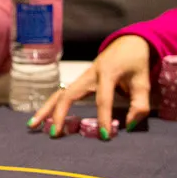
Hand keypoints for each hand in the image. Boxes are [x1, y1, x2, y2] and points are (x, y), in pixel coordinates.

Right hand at [30, 35, 151, 136]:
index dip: (103, 117)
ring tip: (33, 125)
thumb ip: (139, 105)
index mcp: (107, 73)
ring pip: (59, 93)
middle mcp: (89, 75)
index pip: (102, 99)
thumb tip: (128, 126)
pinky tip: (42, 117)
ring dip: (46, 109)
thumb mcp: (143, 82)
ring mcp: (81, 77)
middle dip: (59, 114)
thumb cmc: (136, 62)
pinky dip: (51, 105)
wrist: (127, 42)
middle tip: (54, 133)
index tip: (103, 135)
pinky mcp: (79, 80)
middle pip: (68, 95)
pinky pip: (62, 93)